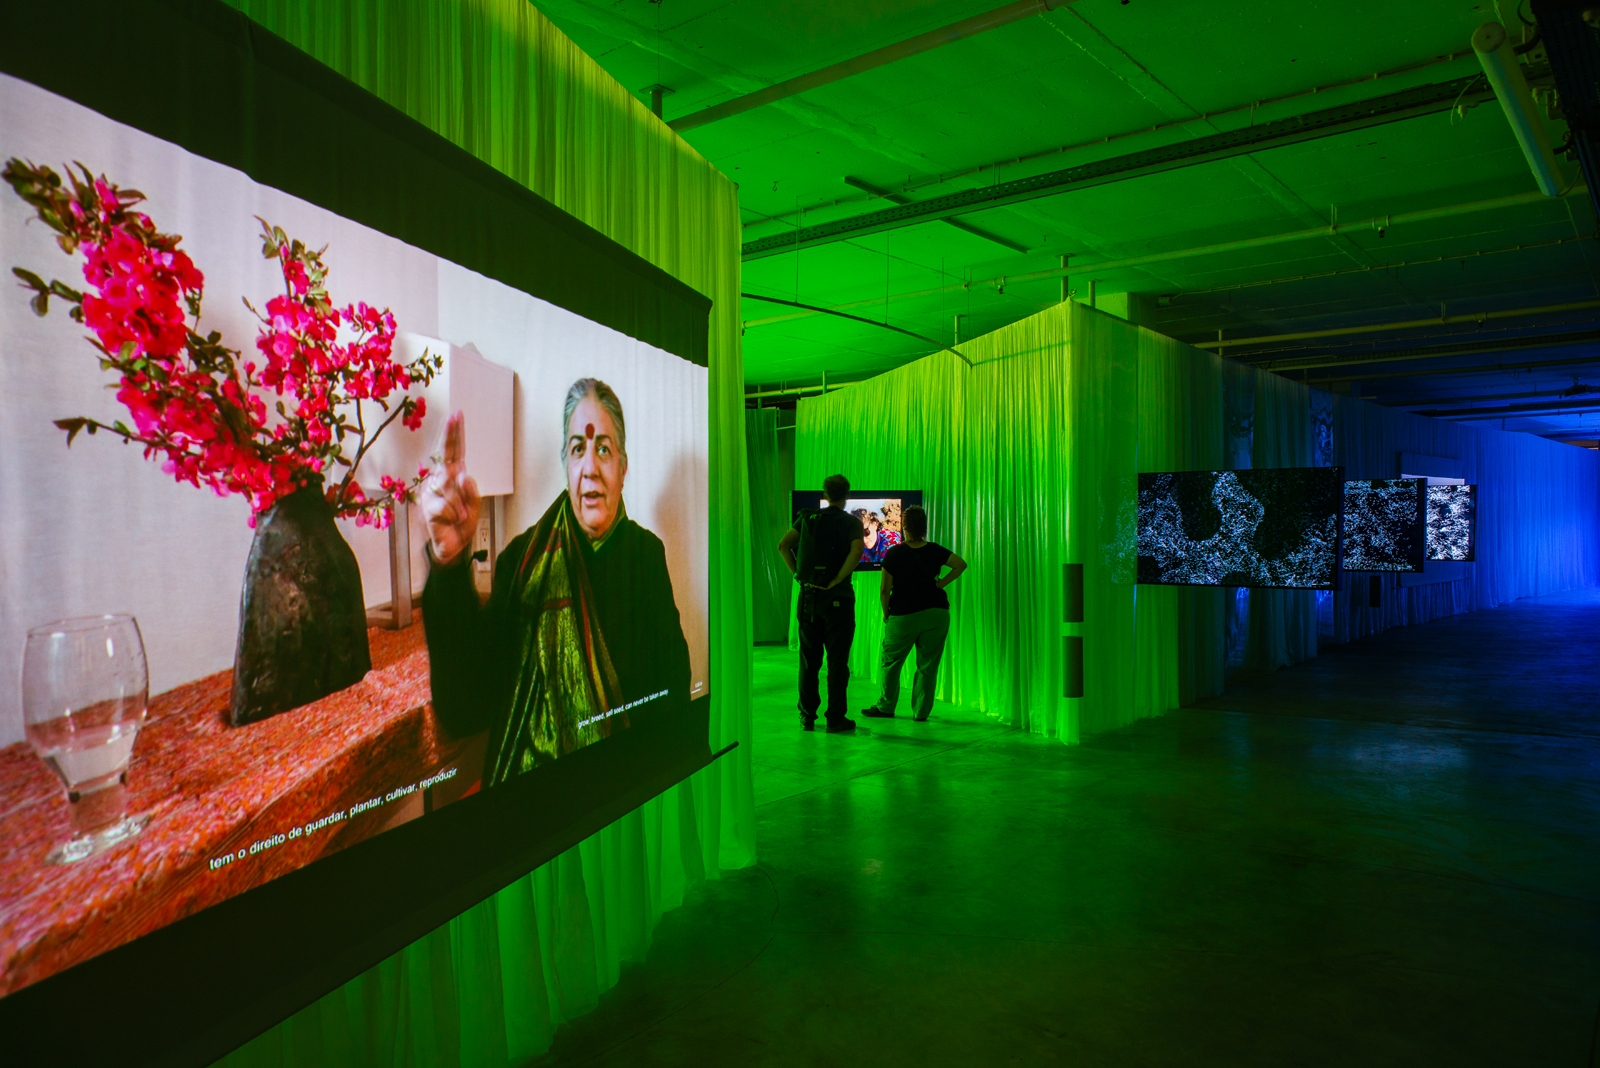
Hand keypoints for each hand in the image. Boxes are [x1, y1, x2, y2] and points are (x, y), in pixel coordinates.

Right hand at [422, 410, 481, 565]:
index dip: (455, 434)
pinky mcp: (427, 506)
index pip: (455, 452)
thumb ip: (472, 492)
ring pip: (450, 486)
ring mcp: (431, 492)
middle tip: (453, 419)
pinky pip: (445, 504)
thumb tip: (464, 474)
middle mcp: (440, 480)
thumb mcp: (475, 508)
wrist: (451, 548)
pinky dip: (454, 513)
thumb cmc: (461, 525)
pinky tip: (451, 520)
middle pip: (446, 456)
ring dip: (460, 503)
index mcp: (453, 477)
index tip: (457, 415)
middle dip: (450, 437)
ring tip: (460, 515)